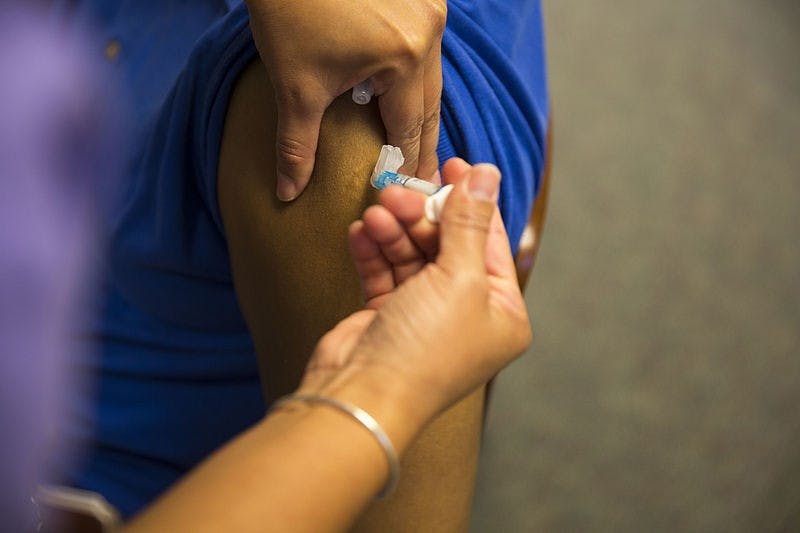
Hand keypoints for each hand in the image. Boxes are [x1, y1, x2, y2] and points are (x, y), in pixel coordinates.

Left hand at [245, 0, 445, 199]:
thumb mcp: (294, 85)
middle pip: (432, 104)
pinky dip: (417, 77)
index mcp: (405, 56)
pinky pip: (427, 49)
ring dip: (422, 111)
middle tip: (421, 181)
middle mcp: (429, 32)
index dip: (407, 163)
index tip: (407, 193)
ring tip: (415, 145)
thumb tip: (289, 193)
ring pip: (432, 76)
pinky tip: (407, 95)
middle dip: (424, 144)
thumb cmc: (290, 11)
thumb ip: (297, 145)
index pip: (411, 126)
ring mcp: (430, 8)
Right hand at [300, 159, 530, 424]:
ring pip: (411, 254)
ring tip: (375, 213)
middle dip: (421, 215)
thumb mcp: (459, 277)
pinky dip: (373, 250)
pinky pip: (384, 271)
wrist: (363, 395)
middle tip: (398, 192)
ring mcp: (424, 314)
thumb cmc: (424, 348)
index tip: (452, 163)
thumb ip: (469, 222)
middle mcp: (466, 313)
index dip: (471, 199)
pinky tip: (361, 233)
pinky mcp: (387, 316)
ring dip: (393, 230)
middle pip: (447, 243)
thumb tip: (487, 173)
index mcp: (501, 312)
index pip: (490, 241)